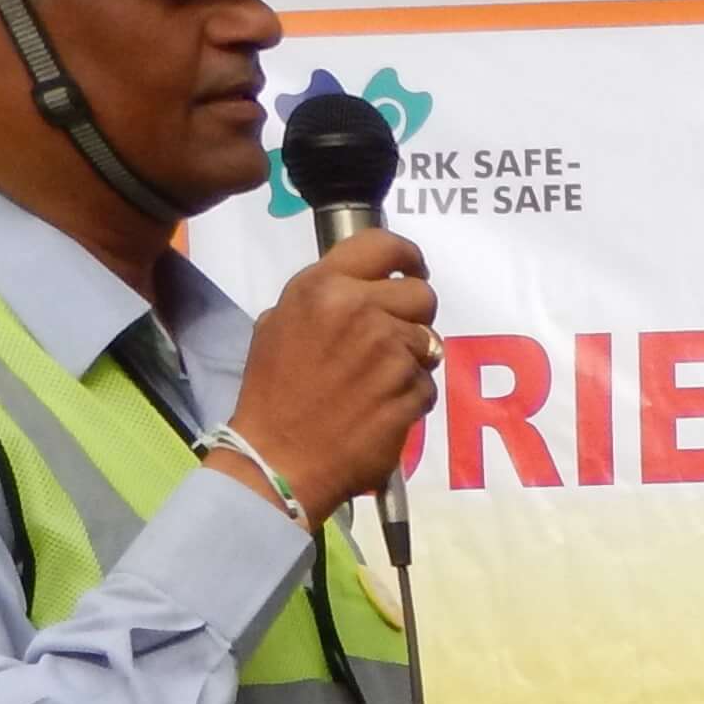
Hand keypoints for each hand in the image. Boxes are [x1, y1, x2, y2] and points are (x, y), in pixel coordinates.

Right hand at [225, 231, 438, 520]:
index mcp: (322, 286)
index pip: (384, 246)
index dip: (408, 256)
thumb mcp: (278, 325)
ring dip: (412, 361)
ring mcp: (389, 350)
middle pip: (422, 294)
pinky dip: (411, 397)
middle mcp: (359, 309)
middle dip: (415, 316)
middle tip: (394, 339)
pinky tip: (381, 410)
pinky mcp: (410, 388)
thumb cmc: (273, 393)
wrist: (278, 458)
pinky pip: (428, 383)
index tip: (413, 270)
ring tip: (378, 382)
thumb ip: (323, 299)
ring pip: (429, 341)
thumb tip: (360, 290)